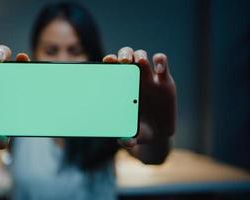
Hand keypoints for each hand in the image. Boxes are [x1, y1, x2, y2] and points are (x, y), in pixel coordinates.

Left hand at [103, 47, 175, 161]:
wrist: (158, 133)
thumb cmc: (139, 130)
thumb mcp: (134, 136)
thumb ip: (128, 139)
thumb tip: (124, 142)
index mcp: (120, 87)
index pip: (112, 67)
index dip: (110, 61)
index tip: (108, 61)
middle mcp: (133, 78)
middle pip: (126, 55)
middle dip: (124, 54)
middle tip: (123, 61)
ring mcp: (149, 77)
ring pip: (142, 56)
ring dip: (140, 56)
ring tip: (140, 62)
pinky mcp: (165, 80)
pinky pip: (162, 63)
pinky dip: (161, 61)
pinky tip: (159, 70)